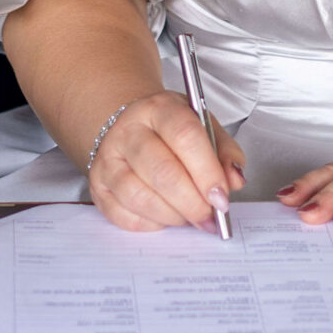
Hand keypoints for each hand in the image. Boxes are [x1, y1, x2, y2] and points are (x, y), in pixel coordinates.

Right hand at [87, 92, 246, 232]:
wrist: (130, 130)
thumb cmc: (171, 132)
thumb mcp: (203, 128)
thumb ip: (225, 152)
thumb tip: (234, 180)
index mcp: (158, 109)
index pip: (185, 136)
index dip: (207, 171)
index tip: (222, 197)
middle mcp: (128, 131)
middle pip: (161, 171)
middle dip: (192, 202)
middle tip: (210, 216)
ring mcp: (108, 159)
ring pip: (139, 196)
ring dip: (172, 215)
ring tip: (189, 216)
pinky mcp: (98, 186)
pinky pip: (123, 215)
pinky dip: (151, 223)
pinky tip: (166, 216)